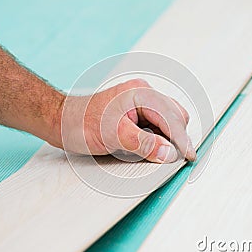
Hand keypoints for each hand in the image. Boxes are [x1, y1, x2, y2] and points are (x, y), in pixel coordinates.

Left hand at [59, 79, 195, 162]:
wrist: (61, 121)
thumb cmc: (81, 123)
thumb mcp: (113, 136)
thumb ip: (144, 144)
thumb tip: (170, 153)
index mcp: (140, 93)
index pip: (171, 117)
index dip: (182, 139)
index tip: (189, 157)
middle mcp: (143, 94)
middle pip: (175, 116)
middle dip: (177, 137)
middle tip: (175, 159)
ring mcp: (140, 102)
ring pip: (168, 121)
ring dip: (168, 138)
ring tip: (158, 153)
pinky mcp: (136, 112)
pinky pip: (157, 124)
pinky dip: (158, 137)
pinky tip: (150, 147)